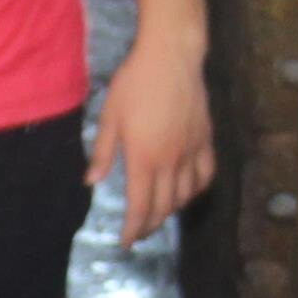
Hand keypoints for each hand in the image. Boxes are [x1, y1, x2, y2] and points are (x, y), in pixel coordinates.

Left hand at [91, 31, 216, 245]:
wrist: (171, 56)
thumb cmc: (135, 83)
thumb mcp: (110, 117)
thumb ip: (103, 153)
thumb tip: (92, 182)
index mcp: (144, 158)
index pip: (140, 207)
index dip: (134, 229)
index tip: (126, 241)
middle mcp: (171, 161)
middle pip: (164, 207)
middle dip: (150, 225)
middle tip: (140, 231)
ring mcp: (191, 151)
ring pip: (186, 195)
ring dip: (172, 210)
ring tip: (159, 213)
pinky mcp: (205, 139)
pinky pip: (206, 174)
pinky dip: (197, 189)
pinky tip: (188, 190)